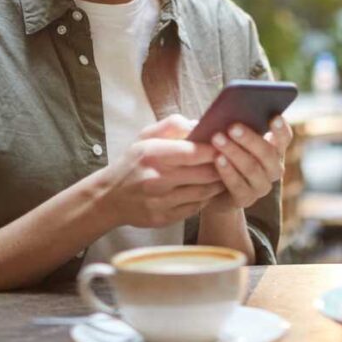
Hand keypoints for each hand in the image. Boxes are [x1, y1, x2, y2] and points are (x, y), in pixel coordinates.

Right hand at [94, 115, 224, 227]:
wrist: (109, 197)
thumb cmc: (132, 163)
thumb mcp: (145, 137)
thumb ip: (172, 125)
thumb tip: (198, 123)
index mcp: (152, 154)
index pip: (193, 152)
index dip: (214, 149)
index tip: (224, 144)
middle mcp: (156, 179)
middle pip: (204, 174)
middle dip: (221, 166)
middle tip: (231, 160)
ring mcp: (160, 201)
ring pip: (203, 192)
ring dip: (218, 183)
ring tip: (225, 174)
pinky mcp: (164, 218)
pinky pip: (195, 208)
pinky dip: (205, 198)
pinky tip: (207, 190)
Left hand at [206, 116, 292, 211]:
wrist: (214, 190)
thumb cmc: (225, 153)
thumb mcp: (233, 140)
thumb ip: (237, 128)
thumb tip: (227, 113)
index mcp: (274, 149)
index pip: (284, 138)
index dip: (281, 129)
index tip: (274, 117)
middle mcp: (273, 169)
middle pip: (267, 153)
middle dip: (249, 139)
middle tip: (233, 127)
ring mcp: (261, 186)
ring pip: (252, 168)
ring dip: (234, 152)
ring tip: (217, 139)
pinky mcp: (246, 200)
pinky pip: (238, 185)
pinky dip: (227, 171)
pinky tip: (217, 159)